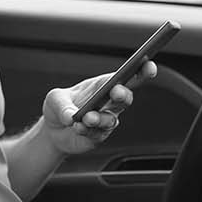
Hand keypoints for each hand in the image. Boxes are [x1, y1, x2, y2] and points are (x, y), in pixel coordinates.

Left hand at [41, 61, 157, 155]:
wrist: (52, 131)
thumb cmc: (58, 107)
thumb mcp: (54, 99)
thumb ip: (62, 105)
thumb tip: (71, 117)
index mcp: (102, 85)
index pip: (126, 76)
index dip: (140, 71)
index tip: (148, 64)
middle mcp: (109, 103)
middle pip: (125, 97)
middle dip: (123, 94)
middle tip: (116, 91)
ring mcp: (105, 120)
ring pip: (111, 119)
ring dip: (100, 118)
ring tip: (87, 118)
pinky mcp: (99, 136)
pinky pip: (98, 134)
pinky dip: (87, 130)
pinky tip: (78, 128)